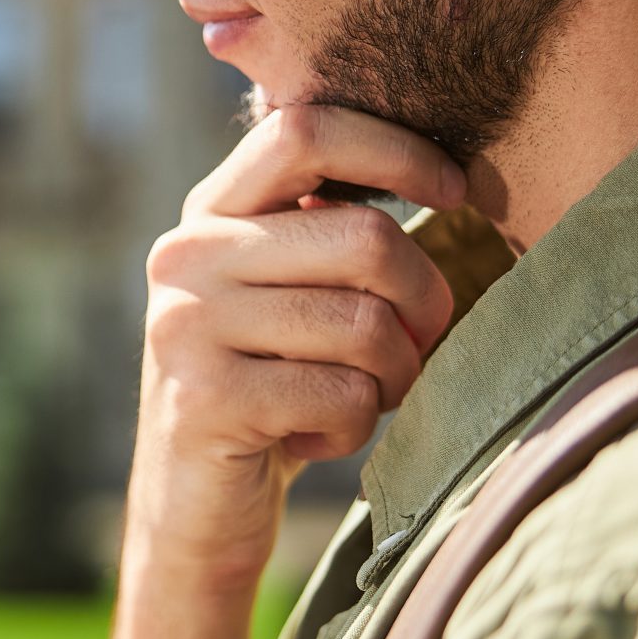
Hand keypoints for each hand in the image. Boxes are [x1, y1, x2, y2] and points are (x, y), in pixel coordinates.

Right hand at [129, 103, 461, 592]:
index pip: (306, 130)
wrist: (195, 509)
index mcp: (211, 212)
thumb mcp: (289, 293)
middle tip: (423, 343)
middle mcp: (185, 255)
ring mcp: (186, 327)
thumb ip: (330, 230)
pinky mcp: (204, 402)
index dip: (395, 150)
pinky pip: (341, 398)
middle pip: (363, 238)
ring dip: (395, 376)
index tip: (452, 190)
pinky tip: (315, 438)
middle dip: (425, 299)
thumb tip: (447, 172)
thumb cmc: (273, 389)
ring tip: (364, 398)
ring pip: (363, 326)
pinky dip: (353, 429)